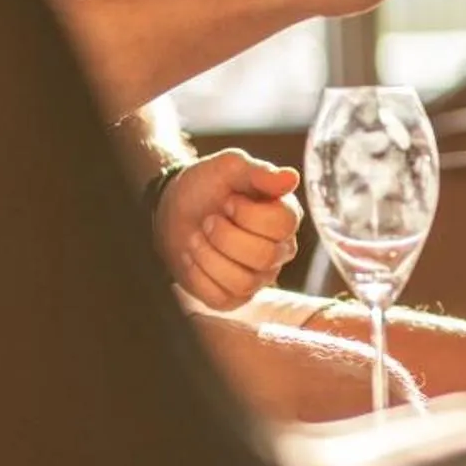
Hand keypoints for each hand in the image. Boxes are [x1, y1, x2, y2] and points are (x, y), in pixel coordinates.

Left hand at [158, 148, 303, 310]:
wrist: (174, 209)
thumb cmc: (207, 185)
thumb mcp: (230, 167)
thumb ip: (260, 172)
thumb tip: (291, 178)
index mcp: (285, 217)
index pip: (282, 225)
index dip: (249, 214)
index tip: (228, 201)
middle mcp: (279, 250)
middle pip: (264, 257)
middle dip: (225, 236)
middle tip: (208, 220)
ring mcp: (258, 277)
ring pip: (243, 282)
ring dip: (209, 256)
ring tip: (196, 237)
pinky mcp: (233, 298)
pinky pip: (221, 298)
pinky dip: (198, 275)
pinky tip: (193, 257)